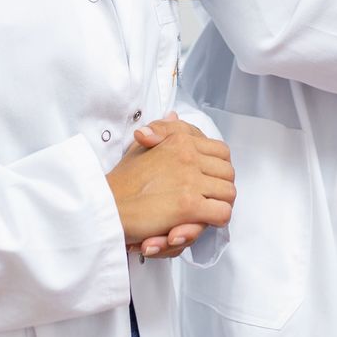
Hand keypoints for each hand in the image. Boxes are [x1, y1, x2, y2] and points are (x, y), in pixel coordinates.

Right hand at [108, 114, 234, 256]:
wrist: (107, 205)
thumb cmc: (122, 181)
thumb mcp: (140, 147)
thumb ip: (161, 132)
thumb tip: (173, 115)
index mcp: (180, 140)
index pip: (220, 151)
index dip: (218, 167)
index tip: (209, 179)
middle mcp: (189, 156)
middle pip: (228, 172)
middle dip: (222, 187)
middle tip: (210, 198)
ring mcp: (190, 180)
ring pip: (229, 192)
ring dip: (220, 204)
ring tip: (207, 211)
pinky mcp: (189, 204)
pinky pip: (221, 213)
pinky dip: (216, 220)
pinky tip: (202, 221)